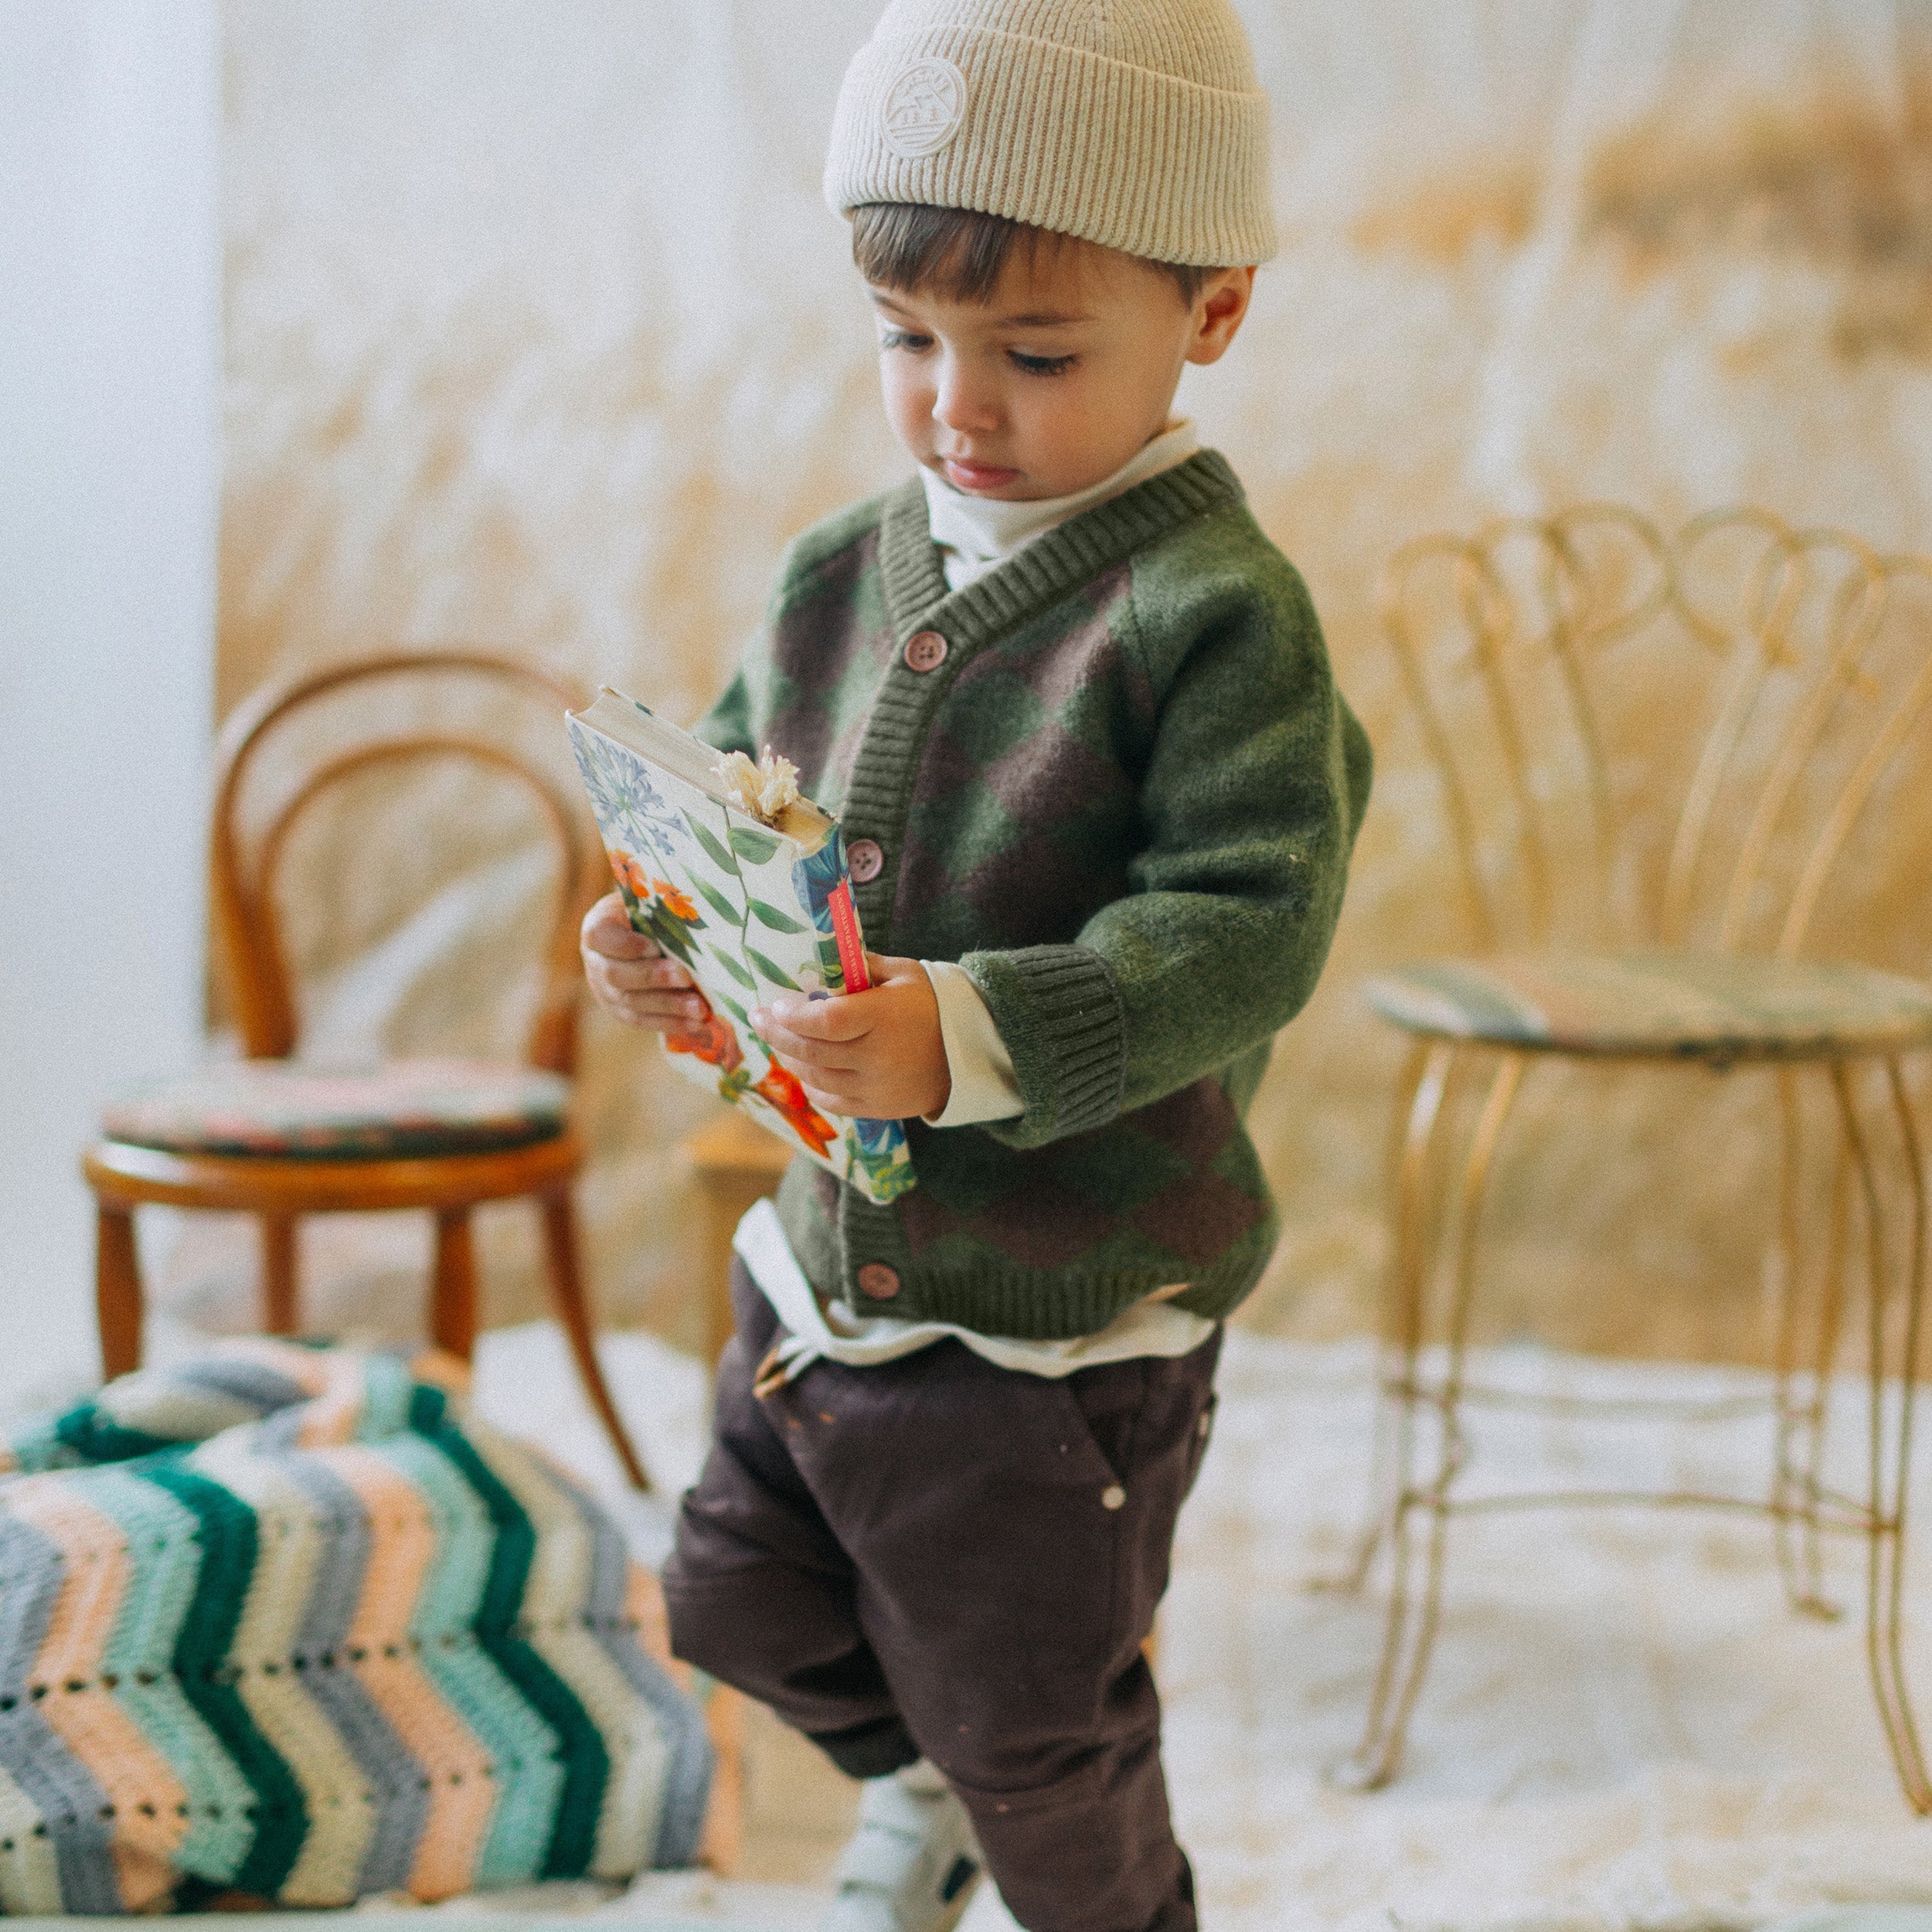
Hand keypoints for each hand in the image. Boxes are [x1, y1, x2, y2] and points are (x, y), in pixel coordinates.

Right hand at [579, 892, 710, 1037]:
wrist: (642, 934)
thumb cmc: (652, 912)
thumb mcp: (651, 903)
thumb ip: (663, 910)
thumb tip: (690, 917)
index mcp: (598, 928)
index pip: (600, 936)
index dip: (626, 945)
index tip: (654, 946)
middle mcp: (595, 961)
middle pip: (617, 975)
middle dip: (654, 978)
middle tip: (686, 977)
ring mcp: (604, 990)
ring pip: (632, 1003)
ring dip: (668, 1006)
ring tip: (699, 1008)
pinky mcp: (620, 1011)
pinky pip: (644, 1021)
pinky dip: (671, 1022)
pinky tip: (697, 1024)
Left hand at [751, 954, 950, 1120]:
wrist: (971, 1052)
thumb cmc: (933, 1004)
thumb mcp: (903, 973)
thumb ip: (861, 967)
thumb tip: (820, 963)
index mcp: (884, 1017)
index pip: (826, 1021)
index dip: (793, 1016)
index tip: (774, 1006)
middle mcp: (878, 1056)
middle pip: (811, 1051)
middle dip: (777, 1034)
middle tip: (758, 1019)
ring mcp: (877, 1087)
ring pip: (815, 1077)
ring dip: (790, 1057)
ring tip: (780, 1040)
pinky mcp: (878, 1109)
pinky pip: (831, 1100)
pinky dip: (811, 1085)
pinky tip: (804, 1067)